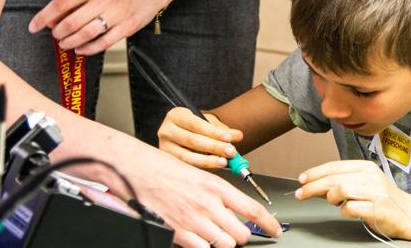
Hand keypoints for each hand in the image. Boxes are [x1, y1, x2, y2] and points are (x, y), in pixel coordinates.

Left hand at [28, 0, 168, 54]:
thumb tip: (55, 16)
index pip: (61, 3)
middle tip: (55, 36)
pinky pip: (103, 43)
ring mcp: (117, 14)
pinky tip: (81, 49)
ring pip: (86, 34)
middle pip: (71, 22)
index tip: (33, 26)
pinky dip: (88, 49)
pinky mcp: (128, 27)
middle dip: (58, 33)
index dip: (43, 17)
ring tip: (66, 44)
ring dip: (70, 43)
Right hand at [112, 139, 280, 247]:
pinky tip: (199, 240)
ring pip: (226, 244)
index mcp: (215, 186)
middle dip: (241, 235)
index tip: (275, 230)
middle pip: (242, 233)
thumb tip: (230, 207)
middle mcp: (208, 205)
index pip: (252, 209)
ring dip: (223, 243)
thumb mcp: (196, 174)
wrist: (135, 169)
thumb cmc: (162, 169)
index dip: (268, 223)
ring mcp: (194, 221)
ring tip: (215, 235)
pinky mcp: (179, 234)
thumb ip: (216, 193)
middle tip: (234, 231)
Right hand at [158, 108, 243, 169]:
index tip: (228, 138)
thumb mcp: (208, 124)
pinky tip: (214, 168)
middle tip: (231, 152)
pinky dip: (202, 168)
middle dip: (213, 147)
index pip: (196, 124)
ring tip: (224, 162)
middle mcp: (166, 130)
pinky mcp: (168, 162)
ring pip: (187, 156)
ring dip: (208, 160)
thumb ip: (223, 130)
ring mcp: (165, 148)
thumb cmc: (196, 128)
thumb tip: (238, 136)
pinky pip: (186, 167)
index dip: (213, 132)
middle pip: (192, 140)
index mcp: (176, 115)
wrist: (184, 135)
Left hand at [296, 160, 410, 239]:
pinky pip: (351, 208)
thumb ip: (340, 182)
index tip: (302, 179)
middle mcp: (370, 176)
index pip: (334, 166)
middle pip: (334, 178)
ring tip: (334, 203)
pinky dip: (345, 211)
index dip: (315, 172)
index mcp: (365, 167)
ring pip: (341, 189)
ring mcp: (375, 191)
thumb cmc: (382, 199)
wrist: (409, 213)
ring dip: (331, 198)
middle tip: (301, 194)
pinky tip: (349, 211)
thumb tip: (314, 184)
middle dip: (313, 186)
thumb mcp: (362, 184)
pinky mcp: (377, 208)